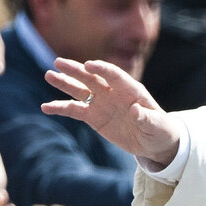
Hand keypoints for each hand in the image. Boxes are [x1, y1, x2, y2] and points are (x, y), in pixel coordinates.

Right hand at [42, 58, 182, 166]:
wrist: (153, 142)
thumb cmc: (160, 130)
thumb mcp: (157, 126)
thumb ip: (146, 118)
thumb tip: (135, 110)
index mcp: (131, 90)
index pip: (115, 75)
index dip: (102, 69)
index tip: (89, 65)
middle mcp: (113, 92)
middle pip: (92, 78)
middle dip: (76, 70)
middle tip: (58, 62)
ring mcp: (101, 103)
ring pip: (80, 90)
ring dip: (64, 83)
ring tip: (48, 75)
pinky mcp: (93, 117)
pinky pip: (75, 110)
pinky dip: (60, 108)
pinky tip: (46, 107)